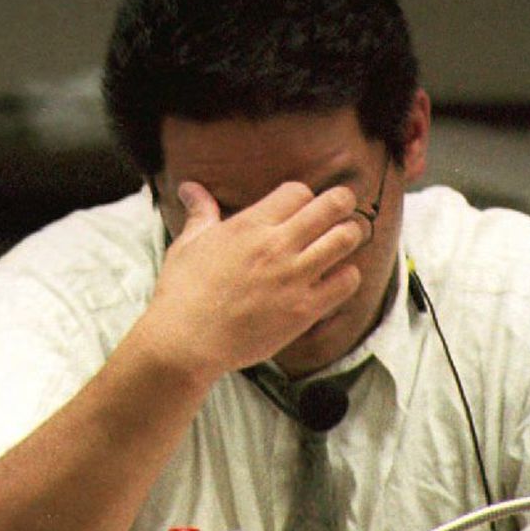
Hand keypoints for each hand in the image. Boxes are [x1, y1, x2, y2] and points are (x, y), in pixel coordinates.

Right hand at [143, 181, 364, 377]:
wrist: (186, 342)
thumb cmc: (182, 293)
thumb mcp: (187, 245)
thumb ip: (200, 212)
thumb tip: (189, 187)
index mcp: (249, 226)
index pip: (298, 191)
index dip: (302, 197)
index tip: (298, 209)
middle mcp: (276, 246)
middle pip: (333, 205)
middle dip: (340, 203)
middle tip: (337, 212)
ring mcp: (294, 277)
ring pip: (347, 238)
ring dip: (347, 236)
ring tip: (338, 243)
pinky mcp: (305, 309)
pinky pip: (347, 281)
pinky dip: (346, 276)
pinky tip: (332, 278)